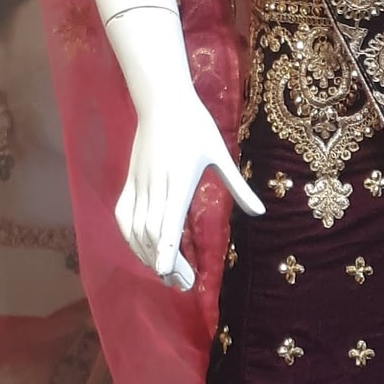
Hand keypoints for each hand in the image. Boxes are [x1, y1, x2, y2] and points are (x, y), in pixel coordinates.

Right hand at [118, 94, 262, 292]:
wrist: (162, 100)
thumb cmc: (196, 126)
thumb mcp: (220, 155)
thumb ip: (239, 187)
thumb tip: (261, 213)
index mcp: (179, 180)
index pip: (168, 223)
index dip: (165, 251)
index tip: (168, 275)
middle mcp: (156, 185)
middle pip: (152, 234)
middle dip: (164, 263)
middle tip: (182, 284)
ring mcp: (139, 184)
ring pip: (135, 228)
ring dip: (146, 254)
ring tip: (165, 273)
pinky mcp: (129, 180)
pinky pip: (123, 215)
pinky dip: (129, 236)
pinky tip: (141, 249)